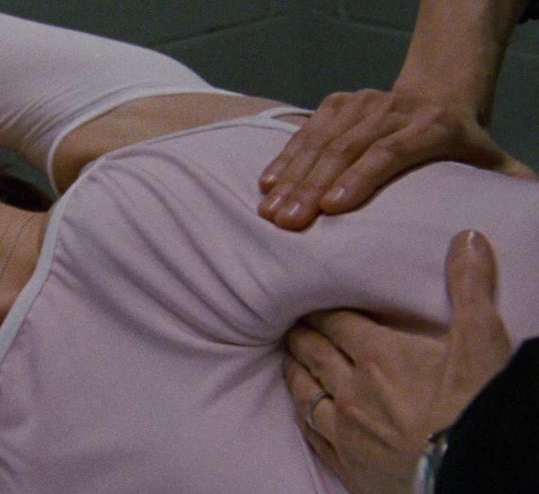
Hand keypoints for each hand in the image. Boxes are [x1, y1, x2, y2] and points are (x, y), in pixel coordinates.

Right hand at [258, 88, 534, 229]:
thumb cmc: (458, 140)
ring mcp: (360, 102)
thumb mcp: (488, 159)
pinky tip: (266, 183)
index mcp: (432, 125)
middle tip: (286, 222)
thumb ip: (502, 186)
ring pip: (320, 140)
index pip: (390, 151)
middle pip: (346, 148)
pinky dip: (284, 157)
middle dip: (311, 186)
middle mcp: (392, 109)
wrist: (436, 93)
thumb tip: (520, 218)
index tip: (332, 208)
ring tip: (270, 211)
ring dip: (291, 177)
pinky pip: (306, 130)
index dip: (360, 178)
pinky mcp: (337, 102)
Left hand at [283, 230, 511, 493]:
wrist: (472, 473)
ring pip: (306, 393)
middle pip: (314, 354)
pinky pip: (314, 436)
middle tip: (289, 326)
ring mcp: (346, 430)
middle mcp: (353, 390)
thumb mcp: (480, 340)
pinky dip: (305, 420)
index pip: (335, 323)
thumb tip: (466, 237)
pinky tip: (302, 416)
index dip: (320, 311)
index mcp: (379, 356)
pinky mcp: (349, 465)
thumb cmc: (475, 407)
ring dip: (296, 373)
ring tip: (289, 361)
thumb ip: (469, 286)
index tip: (305, 301)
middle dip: (301, 336)